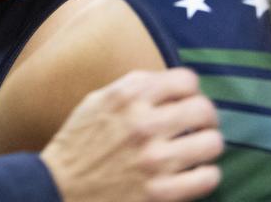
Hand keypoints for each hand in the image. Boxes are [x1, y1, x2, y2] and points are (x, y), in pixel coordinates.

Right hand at [42, 69, 222, 201]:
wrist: (57, 188)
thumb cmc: (79, 143)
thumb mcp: (98, 101)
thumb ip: (133, 87)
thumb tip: (170, 83)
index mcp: (128, 97)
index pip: (186, 80)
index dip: (190, 91)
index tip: (186, 100)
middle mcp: (143, 124)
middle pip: (204, 109)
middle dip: (205, 117)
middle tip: (198, 126)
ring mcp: (153, 161)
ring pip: (212, 143)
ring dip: (207, 145)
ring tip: (197, 149)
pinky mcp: (160, 194)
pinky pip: (208, 177)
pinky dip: (205, 175)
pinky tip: (193, 173)